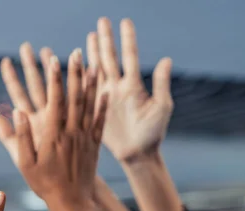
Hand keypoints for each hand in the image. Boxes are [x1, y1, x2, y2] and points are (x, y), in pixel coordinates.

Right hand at [0, 49, 106, 205]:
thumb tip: (17, 112)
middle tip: (78, 53)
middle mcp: (71, 133)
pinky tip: (106, 91)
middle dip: (76, 73)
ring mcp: (85, 138)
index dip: (55, 80)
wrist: (71, 202)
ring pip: (90, 106)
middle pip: (75, 98)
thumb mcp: (25, 164)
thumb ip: (20, 138)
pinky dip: (103, 105)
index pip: (55, 101)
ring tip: (93, 64)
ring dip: (92, 83)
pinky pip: (100, 121)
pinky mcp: (95, 145)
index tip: (54, 61)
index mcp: (53, 136)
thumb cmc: (44, 184)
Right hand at [88, 18, 173, 162]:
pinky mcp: (95, 109)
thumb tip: (166, 58)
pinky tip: (78, 65)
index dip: (127, 39)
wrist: (137, 154)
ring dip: (93, 53)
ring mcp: (106, 97)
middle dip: (106, 39)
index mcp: (134, 86)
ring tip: (89, 36)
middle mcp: (119, 87)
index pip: (129, 56)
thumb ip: (162, 84)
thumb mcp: (161, 108)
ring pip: (97, 70)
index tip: (124, 21)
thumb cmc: (153, 133)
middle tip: (102, 20)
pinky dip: (82, 77)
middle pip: (110, 58)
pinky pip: (86, 91)